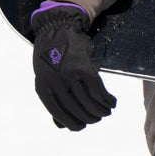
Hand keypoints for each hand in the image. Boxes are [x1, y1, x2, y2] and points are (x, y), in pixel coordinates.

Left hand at [31, 3, 116, 130]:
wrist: (58, 28)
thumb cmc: (52, 56)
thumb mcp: (45, 78)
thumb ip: (53, 99)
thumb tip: (62, 126)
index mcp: (43, 87)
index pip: (58, 114)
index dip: (72, 123)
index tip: (82, 127)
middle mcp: (55, 83)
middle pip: (77, 109)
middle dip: (90, 117)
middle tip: (98, 118)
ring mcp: (70, 76)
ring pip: (89, 102)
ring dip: (101, 110)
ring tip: (107, 112)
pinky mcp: (84, 69)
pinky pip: (98, 91)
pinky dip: (107, 99)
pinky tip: (111, 102)